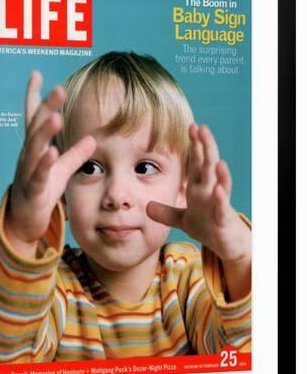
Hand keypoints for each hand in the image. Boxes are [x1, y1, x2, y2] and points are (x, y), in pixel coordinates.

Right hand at [4, 71, 95, 256]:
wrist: (25, 221)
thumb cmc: (42, 191)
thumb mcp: (61, 170)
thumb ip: (75, 154)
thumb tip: (93, 138)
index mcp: (36, 149)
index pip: (34, 118)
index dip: (35, 97)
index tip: (37, 74)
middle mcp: (29, 156)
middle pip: (37, 127)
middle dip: (47, 107)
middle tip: (59, 89)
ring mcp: (28, 172)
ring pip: (35, 149)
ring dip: (45, 132)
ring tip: (57, 117)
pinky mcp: (32, 189)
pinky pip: (37, 175)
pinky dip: (44, 163)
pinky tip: (52, 152)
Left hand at [147, 124, 250, 298]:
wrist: (226, 246)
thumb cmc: (208, 227)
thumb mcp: (182, 220)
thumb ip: (165, 212)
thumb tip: (146, 207)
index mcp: (199, 188)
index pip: (196, 163)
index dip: (194, 146)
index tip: (191, 127)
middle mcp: (209, 192)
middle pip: (207, 166)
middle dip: (205, 148)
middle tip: (201, 128)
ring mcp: (218, 204)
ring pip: (219, 183)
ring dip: (217, 170)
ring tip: (216, 157)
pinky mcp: (223, 219)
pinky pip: (221, 207)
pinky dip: (220, 198)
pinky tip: (218, 188)